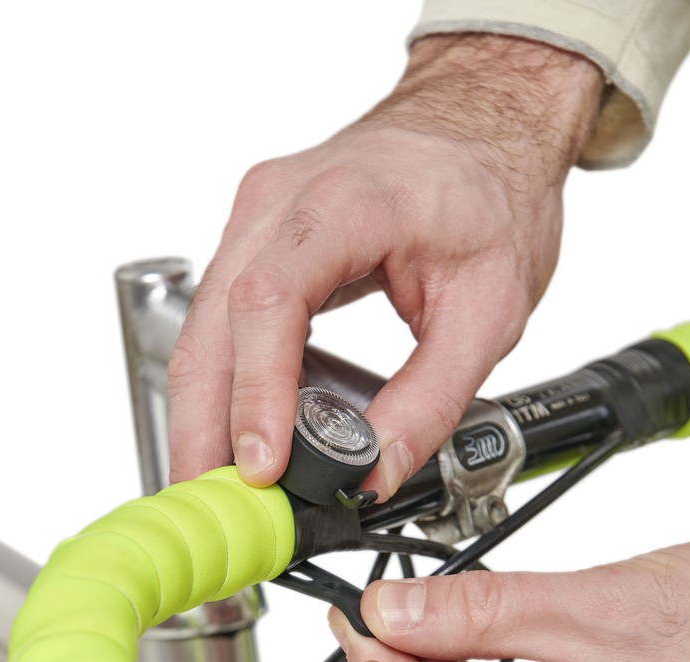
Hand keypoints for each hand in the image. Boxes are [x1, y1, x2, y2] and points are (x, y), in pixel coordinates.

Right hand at [168, 34, 602, 497]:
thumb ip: (432, 399)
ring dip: (203, 416)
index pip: (270, 302)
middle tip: (214, 507)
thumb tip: (376, 474)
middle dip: (206, 427)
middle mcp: (279, 203)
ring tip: (217, 489)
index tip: (261, 466)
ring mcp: (256, 219)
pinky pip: (219, 324)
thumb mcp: (489, 307)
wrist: (479, 126)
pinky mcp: (253, 244)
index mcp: (344, 202)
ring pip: (201, 332)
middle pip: (212, 328)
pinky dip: (222, 388)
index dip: (256, 392)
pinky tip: (230, 438)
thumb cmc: (488, 194)